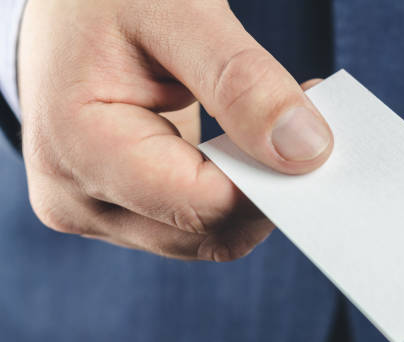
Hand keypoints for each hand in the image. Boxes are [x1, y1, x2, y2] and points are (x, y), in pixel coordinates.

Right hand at [18, 0, 332, 260]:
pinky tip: (247, 150)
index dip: (272, 182)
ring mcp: (99, 209)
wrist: (64, 8)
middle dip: (268, 190)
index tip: (318, 139)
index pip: (203, 205)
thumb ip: (241, 83)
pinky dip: (233, 194)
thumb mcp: (176, 12)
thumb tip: (306, 151)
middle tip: (306, 131)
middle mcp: (79, 198)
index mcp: (78, 149)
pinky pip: (195, 224)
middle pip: (208, 233)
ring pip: (207, 236)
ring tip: (274, 134)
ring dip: (253, 194)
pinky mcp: (123, 208)